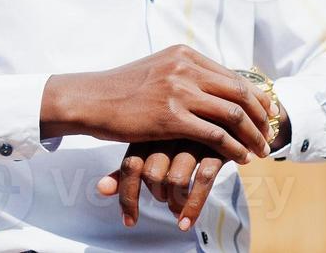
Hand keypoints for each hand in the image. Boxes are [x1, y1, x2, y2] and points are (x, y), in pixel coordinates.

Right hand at [38, 44, 276, 163]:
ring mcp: (178, 91)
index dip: (257, 98)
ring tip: (260, 151)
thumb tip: (211, 85)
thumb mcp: (156, 70)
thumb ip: (184, 73)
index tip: (269, 114)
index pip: (233, 76)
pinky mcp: (171, 116)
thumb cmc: (121, 90)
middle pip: (240, 93)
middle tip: (270, 136)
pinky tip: (239, 159)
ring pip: (233, 114)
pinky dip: (234, 149)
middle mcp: (184, 68)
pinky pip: (215, 135)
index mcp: (184, 55)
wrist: (91, 99)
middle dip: (262, 118)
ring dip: (253, 136)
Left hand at [96, 138, 224, 229]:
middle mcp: (168, 132)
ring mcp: (192, 138)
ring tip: (177, 207)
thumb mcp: (157, 141)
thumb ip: (132, 165)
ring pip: (175, 180)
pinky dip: (192, 207)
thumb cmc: (183, 129)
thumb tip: (101, 189)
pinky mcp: (217, 146)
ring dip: (174, 202)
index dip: (127, 195)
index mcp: (149, 129)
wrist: (224, 105)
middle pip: (151, 175)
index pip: (130, 165)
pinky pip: (202, 181)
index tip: (129, 220)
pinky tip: (186, 221)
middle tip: (163, 199)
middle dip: (156, 195)